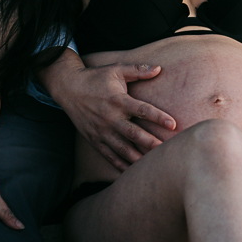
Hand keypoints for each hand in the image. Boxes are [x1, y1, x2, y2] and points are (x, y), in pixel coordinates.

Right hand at [54, 62, 175, 169]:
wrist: (68, 88)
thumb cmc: (96, 78)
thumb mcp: (116, 70)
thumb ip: (138, 70)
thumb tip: (159, 68)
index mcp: (118, 100)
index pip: (142, 110)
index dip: (158, 117)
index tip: (173, 124)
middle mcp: (110, 117)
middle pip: (133, 134)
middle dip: (150, 143)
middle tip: (167, 150)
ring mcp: (101, 131)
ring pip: (122, 149)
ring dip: (138, 158)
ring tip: (153, 166)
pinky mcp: (94, 140)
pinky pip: (109, 156)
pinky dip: (120, 165)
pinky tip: (133, 173)